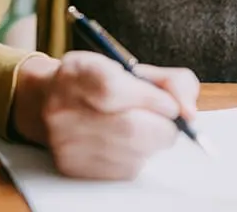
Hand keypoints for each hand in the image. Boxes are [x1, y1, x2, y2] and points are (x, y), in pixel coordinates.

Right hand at [11, 51, 198, 179]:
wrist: (47, 102)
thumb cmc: (98, 83)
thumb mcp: (131, 68)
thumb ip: (170, 82)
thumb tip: (189, 112)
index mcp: (77, 72)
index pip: (114, 89)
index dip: (150, 99)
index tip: (169, 104)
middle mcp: (63, 107)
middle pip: (129, 128)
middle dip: (162, 127)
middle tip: (166, 121)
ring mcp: (65, 140)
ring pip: (133, 153)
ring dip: (151, 144)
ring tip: (142, 129)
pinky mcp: (72, 166)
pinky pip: (123, 170)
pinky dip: (137, 158)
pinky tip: (126, 144)